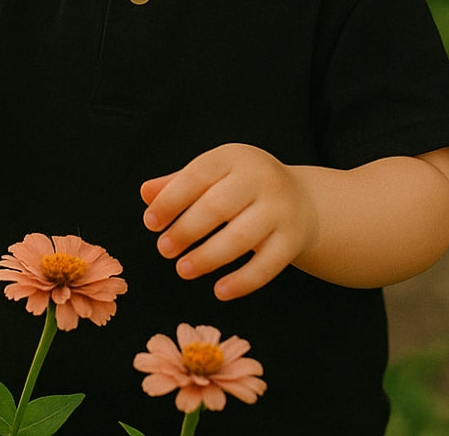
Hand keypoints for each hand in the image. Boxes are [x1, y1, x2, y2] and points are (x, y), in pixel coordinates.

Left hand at [141, 143, 315, 300]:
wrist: (303, 200)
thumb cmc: (243, 187)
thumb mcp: (215, 175)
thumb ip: (179, 183)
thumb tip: (146, 193)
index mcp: (236, 157)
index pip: (198, 174)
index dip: (171, 199)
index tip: (150, 222)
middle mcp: (262, 179)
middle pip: (217, 206)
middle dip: (186, 230)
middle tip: (163, 249)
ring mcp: (281, 209)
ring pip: (241, 237)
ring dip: (208, 257)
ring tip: (183, 269)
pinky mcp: (293, 239)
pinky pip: (267, 265)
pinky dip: (242, 281)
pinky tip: (219, 291)